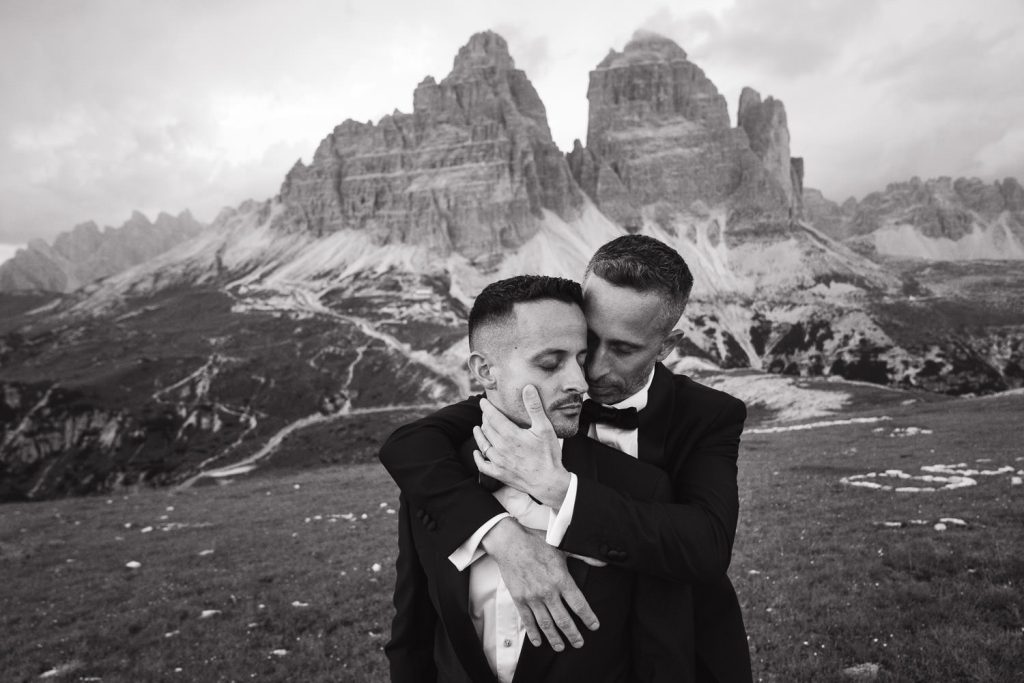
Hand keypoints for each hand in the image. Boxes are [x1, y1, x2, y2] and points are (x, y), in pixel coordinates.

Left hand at [473, 385, 570, 508]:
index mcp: (510, 434)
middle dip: (485, 419)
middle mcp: (500, 447)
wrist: (549, 482)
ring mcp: (498, 461)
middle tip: (485, 413)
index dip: (486, 407)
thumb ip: (534, 407)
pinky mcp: (499, 474)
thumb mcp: (544, 428)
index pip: (493, 417)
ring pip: (483, 445)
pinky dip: (478, 458)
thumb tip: (528, 388)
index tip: (483, 401)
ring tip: (477, 428)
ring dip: (479, 435)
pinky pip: (483, 465)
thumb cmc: (548, 454)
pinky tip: (476, 452)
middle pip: (487, 429)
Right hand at [481, 517, 598, 650]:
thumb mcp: (562, 546)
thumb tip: (603, 561)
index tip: (594, 626)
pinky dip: (533, 633)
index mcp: (561, 579)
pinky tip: (538, 641)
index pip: (579, 604)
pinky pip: (527, 620)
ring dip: (554, 638)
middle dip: (573, 634)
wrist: (510, 543)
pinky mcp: (519, 599)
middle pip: (564, 620)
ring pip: (546, 624)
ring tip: (561, 647)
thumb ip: (583, 555)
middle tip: (579, 643)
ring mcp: (532, 597)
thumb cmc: (536, 542)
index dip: (588, 617)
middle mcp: (547, 592)